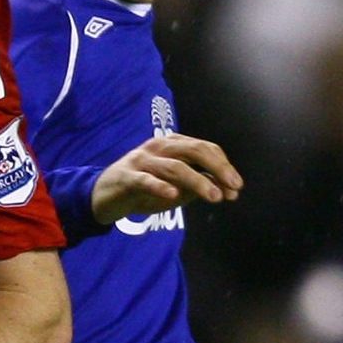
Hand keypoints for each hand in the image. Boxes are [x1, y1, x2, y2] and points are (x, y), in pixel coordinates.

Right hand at [90, 132, 242, 224]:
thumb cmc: (144, 189)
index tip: (236, 187)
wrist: (105, 196)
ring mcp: (141, 160)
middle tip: (233, 187)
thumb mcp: (177, 187)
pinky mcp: (126, 176)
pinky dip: (160, 186)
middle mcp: (158, 146)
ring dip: (197, 181)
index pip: (204, 148)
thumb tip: (228, 188)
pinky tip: (172, 195)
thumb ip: (200, 184)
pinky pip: (145, 180)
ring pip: (174, 166)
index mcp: (172, 144)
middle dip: (217, 168)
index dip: (223, 166)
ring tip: (214, 197)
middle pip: (193, 150)